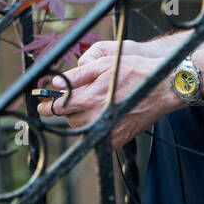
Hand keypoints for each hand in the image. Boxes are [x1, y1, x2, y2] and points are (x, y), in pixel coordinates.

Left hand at [36, 38, 181, 149]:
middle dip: (68, 110)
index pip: (57, 108)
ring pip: (83, 130)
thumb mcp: (103, 64)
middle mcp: (97, 118)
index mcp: (90, 98)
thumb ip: (77, 76)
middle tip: (77, 98)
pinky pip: (98, 137)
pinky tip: (107, 114)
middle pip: (69, 120)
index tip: (41, 105)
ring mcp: (109, 131)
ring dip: (82, 119)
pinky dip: (97, 128)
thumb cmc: (134, 71)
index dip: (46, 106)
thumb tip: (56, 84)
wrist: (162, 87)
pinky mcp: (118, 140)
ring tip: (95, 104)